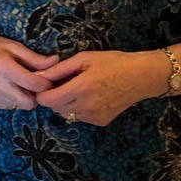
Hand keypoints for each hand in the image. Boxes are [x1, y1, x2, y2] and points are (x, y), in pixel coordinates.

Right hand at [0, 28, 57, 109]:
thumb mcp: (15, 47)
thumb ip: (35, 58)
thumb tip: (56, 61)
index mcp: (3, 66)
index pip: (33, 84)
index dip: (46, 83)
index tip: (49, 79)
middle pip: (29, 102)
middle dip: (36, 95)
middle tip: (36, 83)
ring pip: (20, 105)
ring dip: (25, 96)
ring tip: (20, 82)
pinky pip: (11, 105)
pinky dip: (14, 98)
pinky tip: (9, 86)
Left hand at [34, 50, 160, 125]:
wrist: (141, 77)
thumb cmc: (113, 62)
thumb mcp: (84, 59)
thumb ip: (59, 69)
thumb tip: (39, 76)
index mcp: (82, 87)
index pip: (48, 100)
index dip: (42, 93)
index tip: (46, 84)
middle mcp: (87, 106)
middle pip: (55, 108)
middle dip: (54, 96)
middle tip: (63, 82)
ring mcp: (94, 116)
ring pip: (66, 113)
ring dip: (66, 103)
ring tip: (79, 88)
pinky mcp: (101, 122)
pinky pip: (80, 117)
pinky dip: (79, 108)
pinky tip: (90, 96)